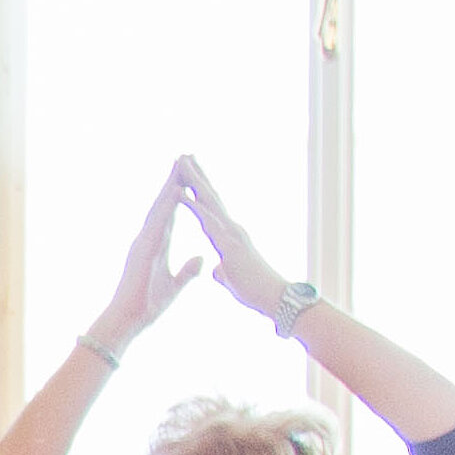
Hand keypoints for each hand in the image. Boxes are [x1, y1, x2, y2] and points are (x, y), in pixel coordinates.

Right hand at [92, 175, 204, 346]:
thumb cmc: (146, 306)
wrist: (128, 320)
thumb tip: (202, 259)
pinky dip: (165, 207)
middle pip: (163, 203)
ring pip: (159, 208)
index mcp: (156, 245)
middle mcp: (148, 238)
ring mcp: (143, 242)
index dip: (180, 193)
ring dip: (169, 185)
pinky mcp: (141, 250)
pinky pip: (157, 224)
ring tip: (179, 164)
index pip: (171, 213)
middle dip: (174, 180)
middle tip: (184, 156)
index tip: (188, 174)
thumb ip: (188, 271)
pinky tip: (174, 191)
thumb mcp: (174, 285)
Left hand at [169, 157, 303, 322]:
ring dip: (193, 181)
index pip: (210, 207)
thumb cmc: (255, 291)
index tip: (187, 172)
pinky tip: (180, 193)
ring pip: (208, 201)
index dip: (199, 190)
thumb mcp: (232, 278)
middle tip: (183, 154)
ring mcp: (231, 233)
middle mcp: (231, 228)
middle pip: (210, 196)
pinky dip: (193, 206)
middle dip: (196, 175)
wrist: (274, 299)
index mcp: (228, 235)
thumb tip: (219, 270)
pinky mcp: (229, 244)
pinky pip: (207, 221)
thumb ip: (224, 270)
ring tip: (181, 163)